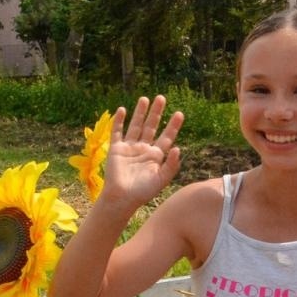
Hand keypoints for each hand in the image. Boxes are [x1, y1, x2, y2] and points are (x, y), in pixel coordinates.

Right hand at [101, 96, 183, 210]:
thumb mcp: (161, 180)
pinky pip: (117, 132)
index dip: (173, 126)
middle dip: (156, 113)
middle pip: (151, 126)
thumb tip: (178, 148)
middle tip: (161, 98)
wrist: (122, 198)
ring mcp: (129, 148)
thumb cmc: (143, 192)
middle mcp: (143, 149)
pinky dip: (119, 121)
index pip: (166, 137)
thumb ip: (171, 165)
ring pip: (135, 126)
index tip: (179, 114)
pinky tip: (122, 110)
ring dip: (140, 112)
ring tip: (145, 99)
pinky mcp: (116, 149)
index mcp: (156, 156)